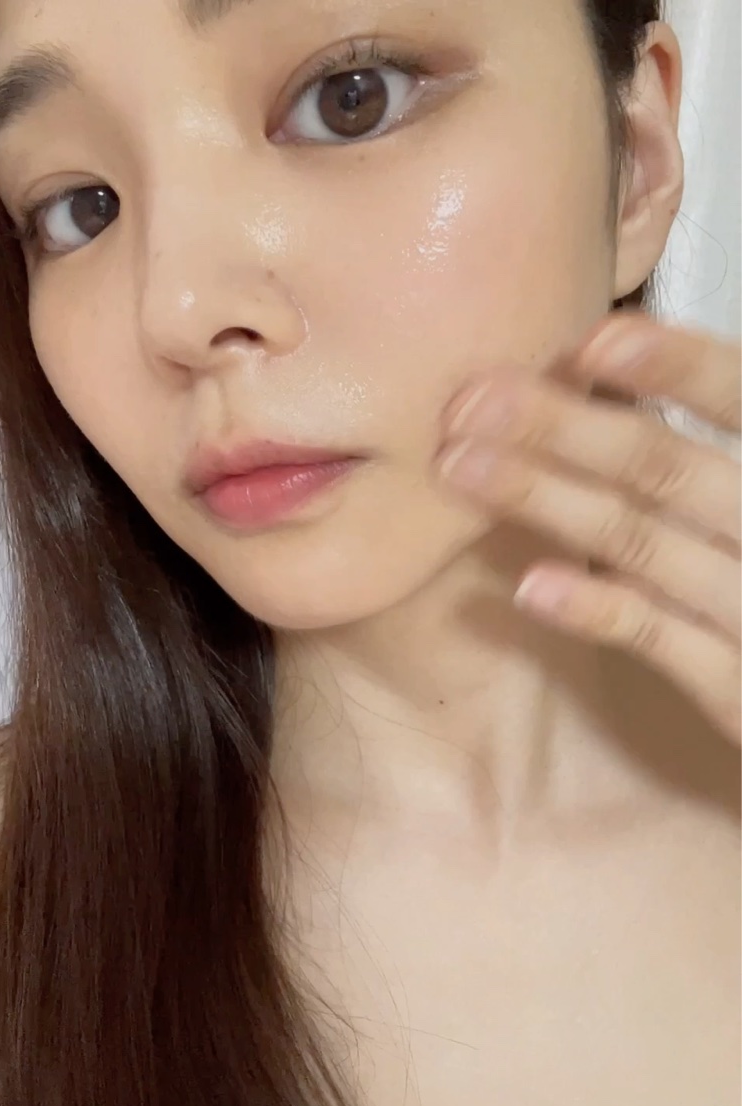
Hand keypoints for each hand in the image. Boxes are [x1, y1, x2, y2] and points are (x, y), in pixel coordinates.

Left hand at [437, 311, 740, 744]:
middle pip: (670, 469)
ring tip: (461, 467)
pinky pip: (660, 640)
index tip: (593, 342)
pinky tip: (529, 586)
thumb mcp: (736, 508)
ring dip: (546, 500)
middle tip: (469, 402)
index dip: (679, 368)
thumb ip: (691, 463)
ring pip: (645, 545)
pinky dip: (595, 608)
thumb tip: (601, 373)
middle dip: (563, 429)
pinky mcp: (741, 692)